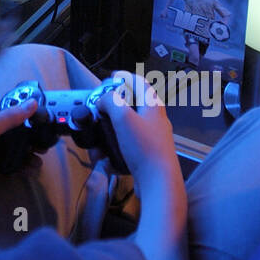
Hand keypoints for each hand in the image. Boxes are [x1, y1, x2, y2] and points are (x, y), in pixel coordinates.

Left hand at [0, 97, 37, 192]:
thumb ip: (8, 117)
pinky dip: (20, 168)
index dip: (25, 114)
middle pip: (13, 132)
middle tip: (43, 146)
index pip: (8, 110)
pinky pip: (7, 165)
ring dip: (27, 155)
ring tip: (39, 162)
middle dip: (30, 138)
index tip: (42, 120)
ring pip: (12, 150)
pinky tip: (30, 171)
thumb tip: (32, 103)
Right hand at [97, 71, 182, 195]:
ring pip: (128, 128)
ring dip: (111, 131)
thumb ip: (111, 102)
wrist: (159, 182)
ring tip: (100, 139)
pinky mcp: (148, 155)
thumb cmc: (144, 148)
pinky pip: (128, 146)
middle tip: (101, 108)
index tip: (111, 77)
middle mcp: (155, 120)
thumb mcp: (123, 118)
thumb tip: (103, 99)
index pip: (140, 83)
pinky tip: (108, 159)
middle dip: (114, 107)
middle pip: (133, 105)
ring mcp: (153, 138)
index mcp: (153, 106)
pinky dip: (116, 149)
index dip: (125, 77)